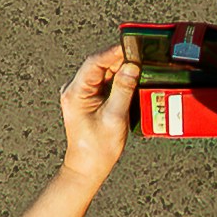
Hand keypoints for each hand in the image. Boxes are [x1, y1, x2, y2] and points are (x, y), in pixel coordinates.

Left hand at [59, 40, 137, 186]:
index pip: (94, 62)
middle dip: (120, 62)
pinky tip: (130, 84)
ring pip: (104, 73)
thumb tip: (132, 67)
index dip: (114, 53)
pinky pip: (105, 83)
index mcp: (75, 92)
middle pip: (100, 65)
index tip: (132, 48)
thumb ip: (123, 89)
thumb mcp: (114, 118)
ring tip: (138, 73)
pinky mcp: (89, 99)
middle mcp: (75, 90)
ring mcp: (81, 94)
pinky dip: (119, 82)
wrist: (88, 168)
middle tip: (141, 60)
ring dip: (121, 72)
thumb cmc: (96, 149)